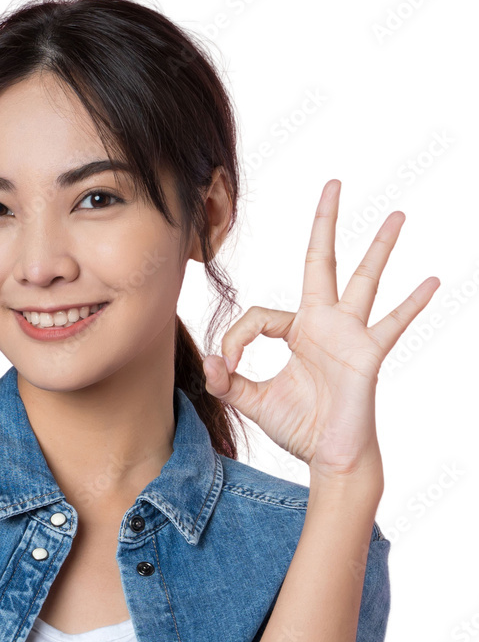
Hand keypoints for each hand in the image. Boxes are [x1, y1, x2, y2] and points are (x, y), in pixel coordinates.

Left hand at [202, 179, 439, 479]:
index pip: (259, 315)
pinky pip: (392, 324)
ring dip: (380, 248)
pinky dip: (412, 304)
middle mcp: (324, 324)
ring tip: (397, 215)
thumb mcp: (252, 401)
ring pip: (364, 280)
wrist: (329, 457)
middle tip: (333, 184)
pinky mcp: (367, 354)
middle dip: (326, 223)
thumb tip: (209, 360)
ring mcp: (349, 335)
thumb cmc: (298, 426)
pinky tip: (431, 281)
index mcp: (297, 331)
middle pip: (323, 262)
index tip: (227, 365)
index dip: (235, 337)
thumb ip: (229, 380)